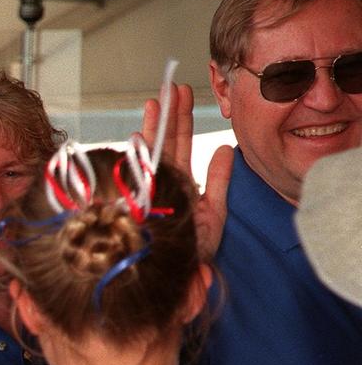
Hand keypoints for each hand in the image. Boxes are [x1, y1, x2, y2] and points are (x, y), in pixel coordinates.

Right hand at [139, 83, 228, 257]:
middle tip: (168, 85)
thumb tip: (228, 149)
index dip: (181, 118)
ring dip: (154, 127)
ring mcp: (150, 193)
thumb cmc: (194, 253)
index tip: (181, 92)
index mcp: (179, 183)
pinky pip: (141, 179)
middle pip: (164, 142)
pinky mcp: (143, 206)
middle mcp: (162, 184)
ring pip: (151, 154)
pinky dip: (139, 159)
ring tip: (155, 101)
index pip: (180, 143)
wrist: (178, 280)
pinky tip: (137, 138)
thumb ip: (220, 181)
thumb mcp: (215, 212)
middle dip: (166, 113)